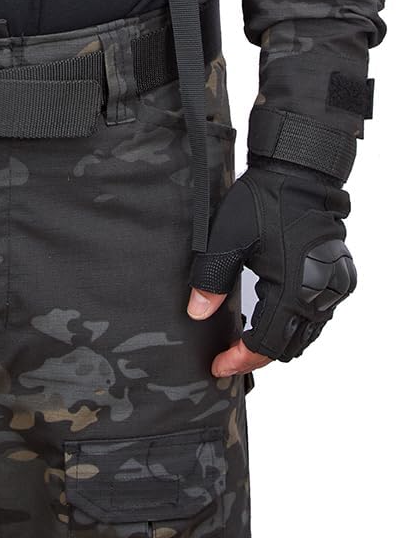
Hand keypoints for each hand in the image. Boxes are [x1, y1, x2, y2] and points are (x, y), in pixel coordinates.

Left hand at [186, 156, 356, 371]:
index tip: (219, 366)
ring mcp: (334, 287)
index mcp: (292, 289)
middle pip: (289, 346)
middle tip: (228, 353)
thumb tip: (197, 313)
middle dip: (258, 354)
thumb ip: (211, 279)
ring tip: (246, 337)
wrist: (300, 172)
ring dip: (278, 339)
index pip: (267, 344)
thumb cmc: (264, 200)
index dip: (241, 359)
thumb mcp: (227, 238)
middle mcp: (320, 294)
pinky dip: (296, 321)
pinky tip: (271, 313)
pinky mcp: (339, 276)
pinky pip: (319, 314)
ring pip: (307, 333)